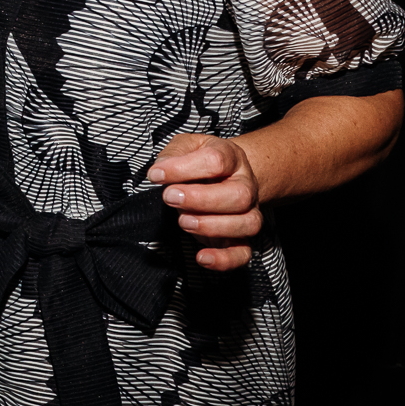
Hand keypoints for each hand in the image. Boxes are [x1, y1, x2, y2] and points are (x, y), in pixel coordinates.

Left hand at [148, 132, 261, 271]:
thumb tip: (160, 172)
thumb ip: (173, 154)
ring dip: (211, 226)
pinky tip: (202, 257)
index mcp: (232, 158)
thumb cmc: (201, 161)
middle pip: (239, 195)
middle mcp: (245, 186)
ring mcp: (248, 212)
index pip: (216, 160)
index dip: (183, 168)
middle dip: (201, 199)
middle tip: (170, 197)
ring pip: (246, 224)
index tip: (156, 175)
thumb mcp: (186, 146)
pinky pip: (243, 254)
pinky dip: (224, 260)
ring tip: (183, 221)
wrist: (226, 175)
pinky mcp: (241, 238)